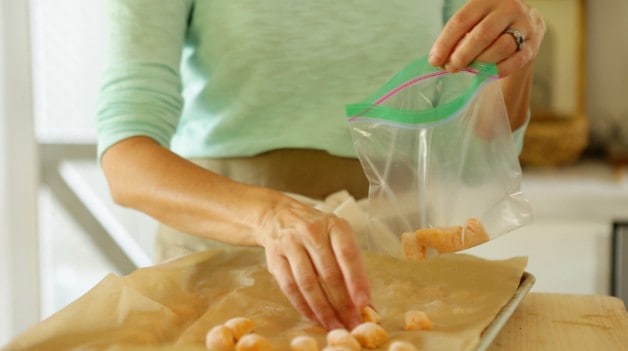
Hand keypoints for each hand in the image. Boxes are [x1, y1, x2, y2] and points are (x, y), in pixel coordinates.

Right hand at [256, 196, 370, 329]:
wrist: (279, 217)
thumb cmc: (317, 233)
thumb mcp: (337, 238)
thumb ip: (352, 267)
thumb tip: (367, 306)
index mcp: (334, 226)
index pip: (348, 254)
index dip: (357, 280)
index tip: (364, 304)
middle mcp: (311, 232)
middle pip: (328, 272)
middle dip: (342, 303)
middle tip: (352, 324)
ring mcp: (291, 244)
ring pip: (308, 282)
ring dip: (322, 309)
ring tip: (334, 326)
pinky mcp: (275, 258)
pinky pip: (289, 287)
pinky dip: (303, 306)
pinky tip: (314, 318)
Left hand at [429, 0, 545, 76]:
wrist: (525, 24)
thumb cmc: (490, 25)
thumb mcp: (474, 21)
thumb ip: (457, 38)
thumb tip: (437, 60)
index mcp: (487, 0)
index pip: (462, 20)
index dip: (445, 42)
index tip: (434, 60)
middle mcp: (508, 8)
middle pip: (482, 34)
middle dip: (463, 55)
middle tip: (451, 68)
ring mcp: (524, 25)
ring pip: (500, 48)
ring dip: (480, 63)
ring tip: (470, 69)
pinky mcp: (534, 44)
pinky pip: (514, 62)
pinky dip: (496, 71)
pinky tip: (486, 74)